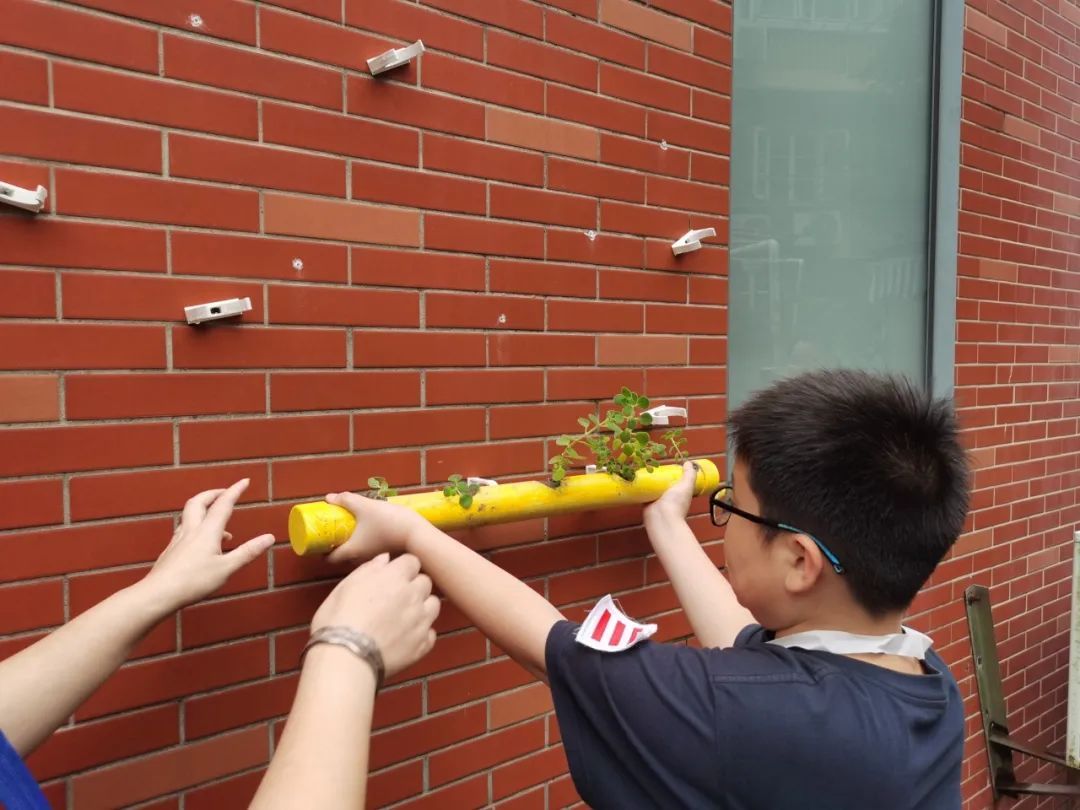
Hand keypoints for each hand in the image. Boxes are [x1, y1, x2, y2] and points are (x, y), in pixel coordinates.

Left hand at [138, 480, 274, 611]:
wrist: (159, 593)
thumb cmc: (193, 582)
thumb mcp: (227, 568)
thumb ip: (248, 552)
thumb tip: (269, 538)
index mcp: (208, 532)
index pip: (223, 504)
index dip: (235, 491)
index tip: (244, 481)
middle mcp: (192, 530)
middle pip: (199, 501)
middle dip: (213, 493)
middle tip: (225, 493)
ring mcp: (179, 539)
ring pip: (189, 514)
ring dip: (204, 508)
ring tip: (220, 522)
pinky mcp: (172, 549)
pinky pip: (185, 529)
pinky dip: (197, 526)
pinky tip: (202, 543)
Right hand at [311, 553, 438, 677]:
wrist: (344, 659)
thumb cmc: (337, 622)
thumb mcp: (345, 588)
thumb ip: (368, 570)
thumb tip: (385, 559)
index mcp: (394, 577)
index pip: (412, 561)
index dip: (402, 568)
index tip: (392, 577)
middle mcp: (412, 595)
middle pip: (425, 581)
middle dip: (414, 586)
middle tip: (395, 598)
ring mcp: (420, 621)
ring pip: (433, 605)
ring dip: (422, 607)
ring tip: (402, 618)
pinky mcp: (422, 645)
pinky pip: (430, 634)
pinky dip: (420, 634)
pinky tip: (403, 639)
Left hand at [324, 492, 425, 563]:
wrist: (418, 534)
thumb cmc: (390, 522)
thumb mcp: (365, 506)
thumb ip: (346, 500)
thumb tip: (330, 498)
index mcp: (351, 551)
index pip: (328, 559)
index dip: (321, 550)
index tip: (320, 539)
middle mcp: (360, 559)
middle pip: (342, 555)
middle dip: (335, 543)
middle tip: (333, 529)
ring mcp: (373, 558)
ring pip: (356, 552)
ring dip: (350, 541)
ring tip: (351, 525)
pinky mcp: (384, 553)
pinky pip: (368, 550)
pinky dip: (364, 541)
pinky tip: (369, 528)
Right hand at [644, 461, 697, 522]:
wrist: (661, 518)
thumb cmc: (676, 503)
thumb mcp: (686, 486)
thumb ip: (689, 475)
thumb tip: (689, 463)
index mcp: (679, 493)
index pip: (676, 480)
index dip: (673, 473)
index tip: (667, 464)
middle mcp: (668, 496)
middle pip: (663, 483)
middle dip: (659, 475)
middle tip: (652, 463)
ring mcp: (657, 499)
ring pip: (653, 487)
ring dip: (649, 480)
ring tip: (643, 468)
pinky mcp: (646, 501)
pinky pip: (643, 492)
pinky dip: (640, 487)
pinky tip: (636, 478)